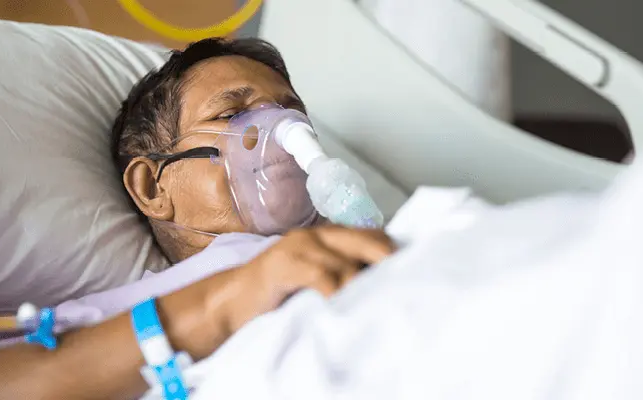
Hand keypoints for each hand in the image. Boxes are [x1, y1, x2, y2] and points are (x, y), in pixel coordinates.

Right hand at [217, 225, 394, 333]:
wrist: (231, 302)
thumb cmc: (275, 294)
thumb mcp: (313, 280)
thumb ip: (339, 275)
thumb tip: (379, 287)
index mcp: (324, 237)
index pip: (368, 233)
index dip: (389, 248)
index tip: (411, 266)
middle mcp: (314, 235)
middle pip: (363, 239)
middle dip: (385, 258)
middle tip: (404, 280)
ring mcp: (297, 247)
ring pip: (343, 259)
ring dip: (360, 281)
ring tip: (374, 299)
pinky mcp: (282, 265)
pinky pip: (319, 275)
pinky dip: (334, 289)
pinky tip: (341, 303)